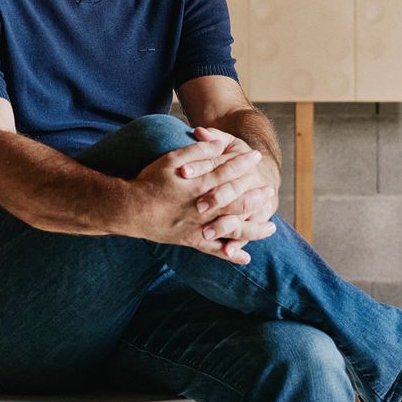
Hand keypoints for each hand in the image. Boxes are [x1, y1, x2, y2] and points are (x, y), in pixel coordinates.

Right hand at [129, 138, 276, 263]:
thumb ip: (198, 151)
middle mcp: (204, 208)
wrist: (129, 209)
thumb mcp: (171, 158)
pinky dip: (230, 254)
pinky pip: (214, 250)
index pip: (229, 172)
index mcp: (200, 185)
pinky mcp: (191, 240)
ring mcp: (199, 227)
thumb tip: (218, 145)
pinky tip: (245, 257)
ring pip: (232, 229)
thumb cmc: (149, 181)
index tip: (256, 157)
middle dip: (256, 196)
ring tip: (271, 227)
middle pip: (237, 202)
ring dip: (253, 228)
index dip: (244, 163)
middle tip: (270, 191)